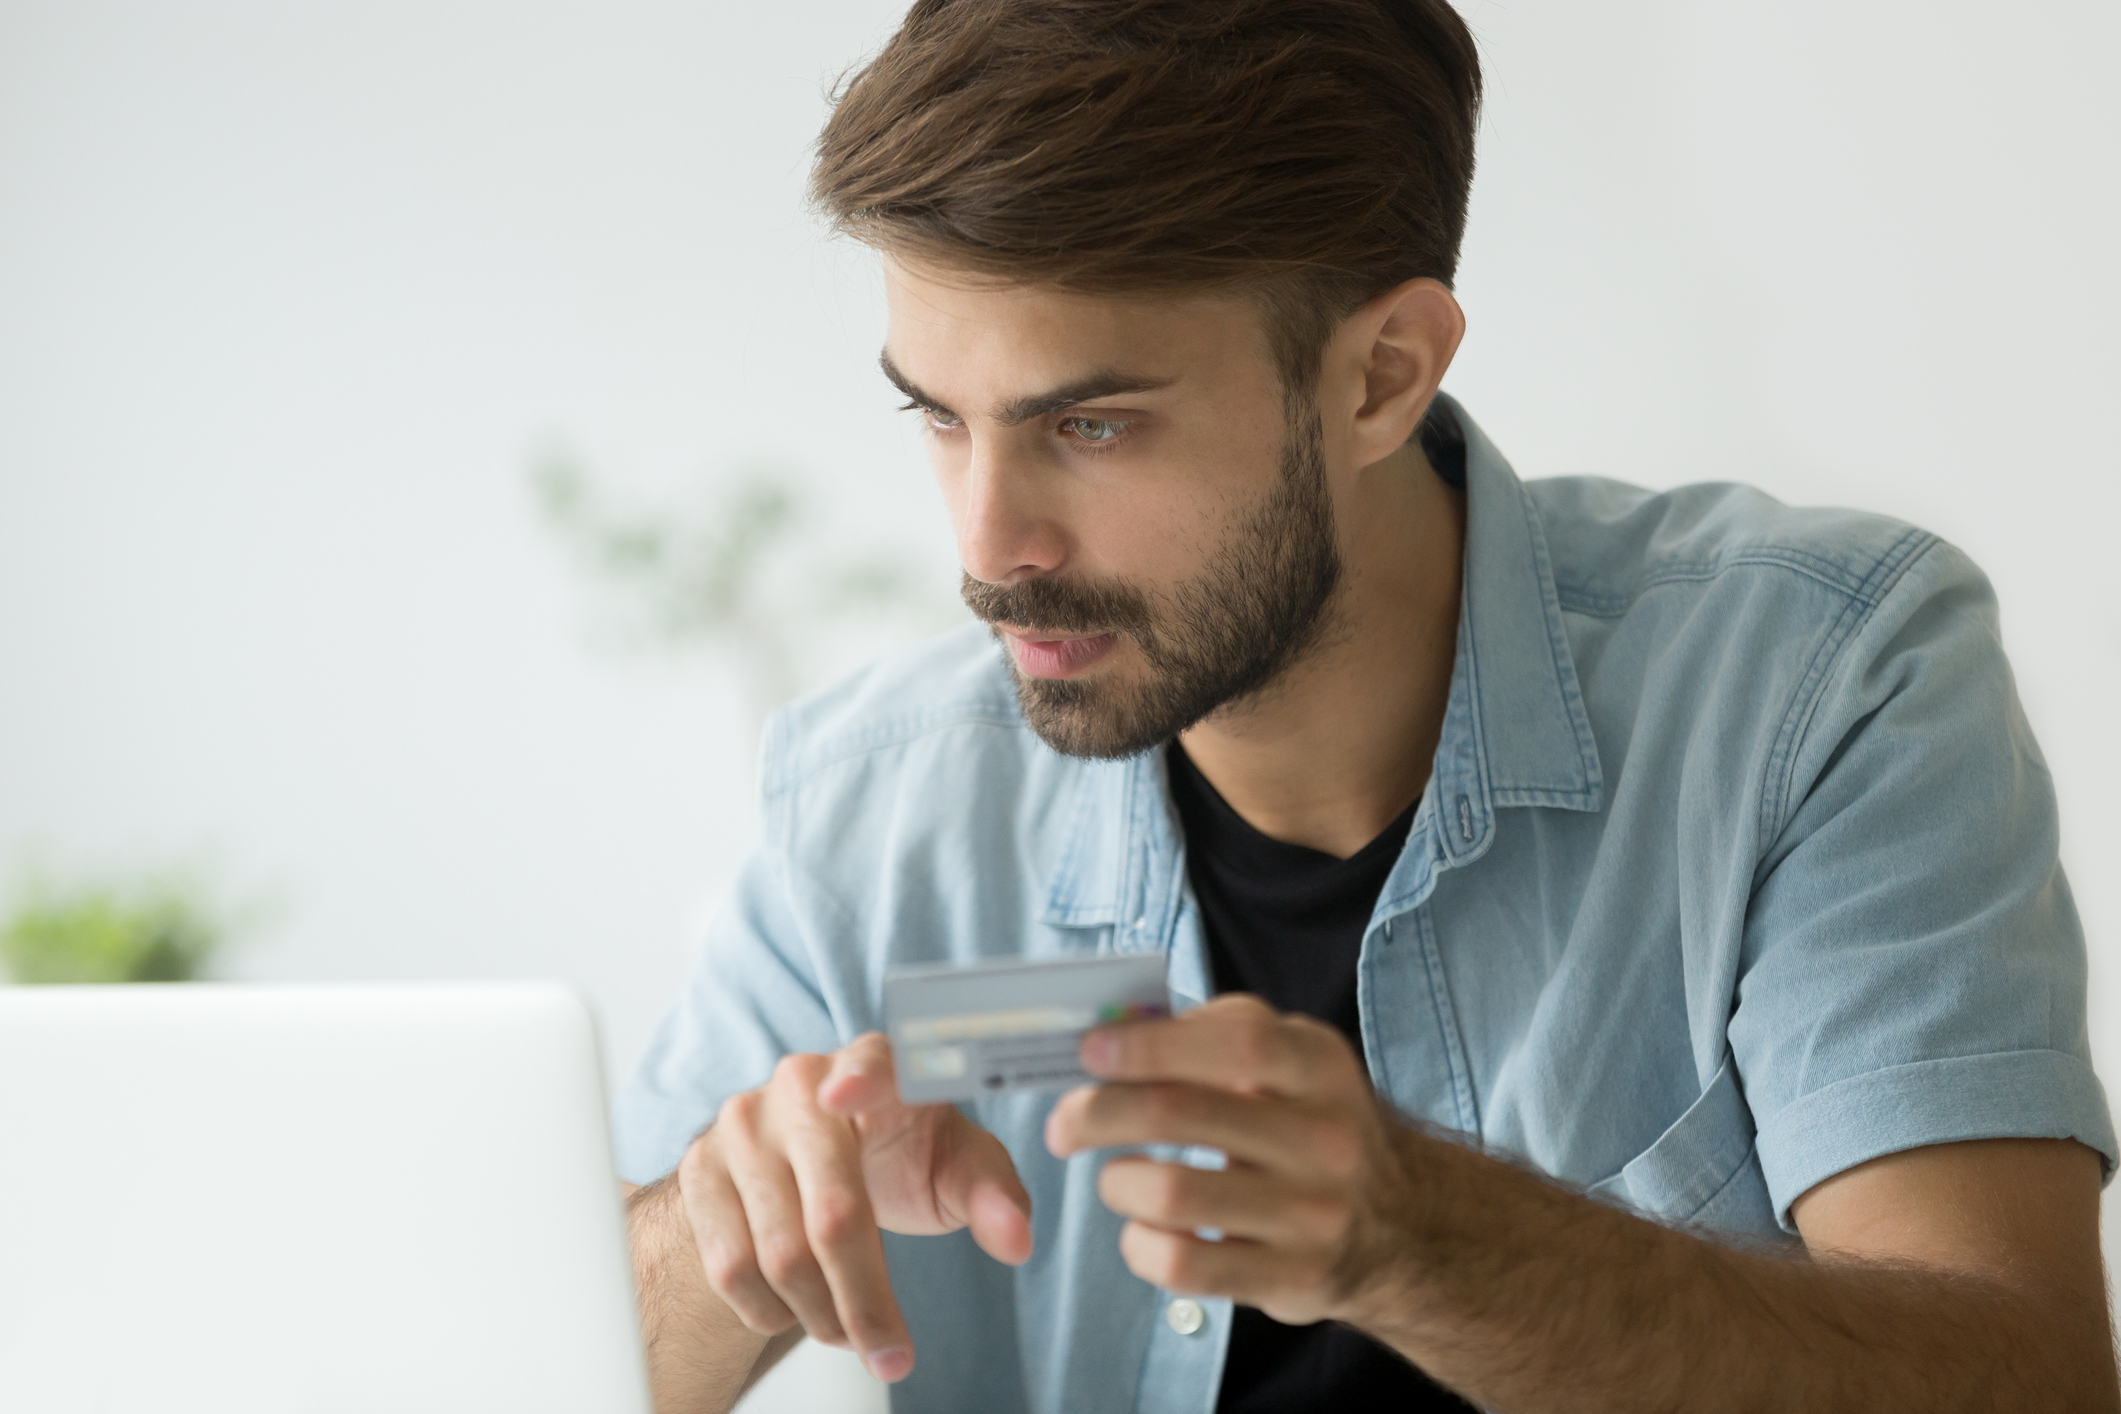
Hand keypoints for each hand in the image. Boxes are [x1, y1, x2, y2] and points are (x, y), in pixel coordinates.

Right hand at [677, 1032, 1033, 1381]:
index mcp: (877, 1063)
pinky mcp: (699, 1167)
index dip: (862, 1080)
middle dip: (866, 1300)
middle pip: (833, 1212)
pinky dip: (769, 1309)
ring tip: (850, 1329)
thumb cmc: (900, 1153)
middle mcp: (800, 1081)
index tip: (847, 1098)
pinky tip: (797, 1308)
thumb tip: (1016, 1239)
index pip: (873, 1065)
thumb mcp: (957, 1168)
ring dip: (820, 1315)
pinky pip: (728, 1266)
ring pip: (778, 1252)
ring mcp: (741, 1122)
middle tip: (892, 1353)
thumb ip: (995, 1196)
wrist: (808, 1159)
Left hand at [1043, 994, 1423, 1327]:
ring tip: (1116, 1178)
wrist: (1401, 1226)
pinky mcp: (1291, 1279)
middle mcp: (1326, 1139)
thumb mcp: (1292, 1058)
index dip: (1152, 1044)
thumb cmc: (1311, 1123)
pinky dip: (1140, 1245)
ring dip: (1118, 1182)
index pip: (1236, 1043)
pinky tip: (1143, 1229)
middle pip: (1182, 1115)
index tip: (1090, 1051)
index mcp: (1320, 1068)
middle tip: (1064, 1124)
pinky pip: (1184, 1266)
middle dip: (1101, 1113)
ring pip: (1173, 1195)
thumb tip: (1115, 1031)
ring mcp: (1313, 1215)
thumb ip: (1213, 1033)